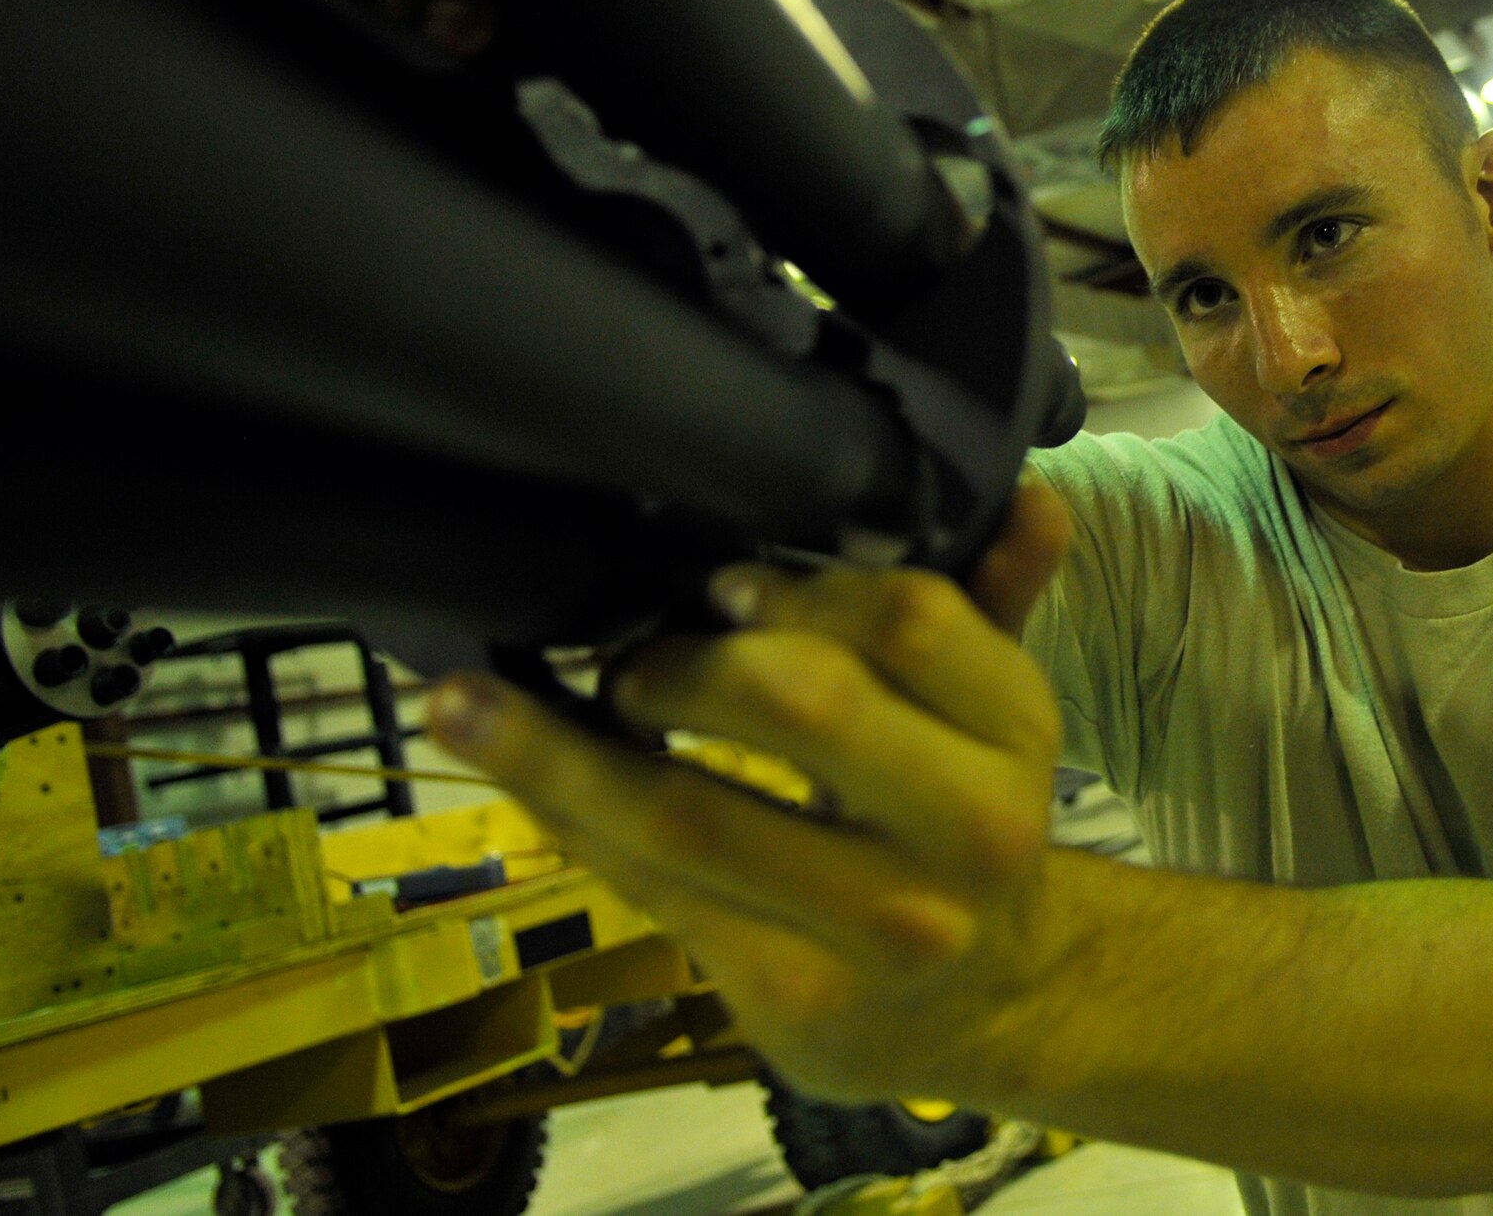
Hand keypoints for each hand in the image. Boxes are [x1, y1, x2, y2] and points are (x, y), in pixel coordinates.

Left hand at [425, 478, 1074, 1103]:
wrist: (987, 1001)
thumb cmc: (959, 817)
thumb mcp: (992, 711)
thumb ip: (993, 598)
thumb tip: (1028, 490)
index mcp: (1018, 733)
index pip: (909, 620)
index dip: (799, 591)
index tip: (717, 588)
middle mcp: (969, 831)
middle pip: (801, 703)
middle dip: (682, 665)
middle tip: (622, 661)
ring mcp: (881, 926)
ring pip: (688, 815)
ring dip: (552, 749)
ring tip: (464, 702)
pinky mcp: (795, 1002)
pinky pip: (655, 893)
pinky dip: (571, 824)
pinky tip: (518, 783)